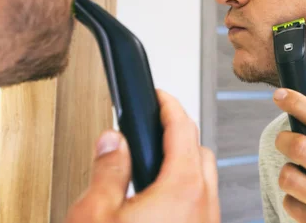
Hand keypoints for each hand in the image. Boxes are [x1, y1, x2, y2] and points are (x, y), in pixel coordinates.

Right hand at [65, 90, 219, 222]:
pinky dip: (187, 190)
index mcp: (183, 189)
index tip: (159, 96)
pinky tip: (160, 199)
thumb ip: (107, 172)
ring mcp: (208, 221)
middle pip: (200, 151)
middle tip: (155, 125)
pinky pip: (202, 202)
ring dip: (184, 164)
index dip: (169, 105)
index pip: (183, 128)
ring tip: (153, 162)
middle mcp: (204, 203)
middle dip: (179, 133)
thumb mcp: (97, 216)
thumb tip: (112, 142)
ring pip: (205, 178)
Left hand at [272, 88, 305, 222]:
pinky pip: (290, 204)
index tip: (282, 95)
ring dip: (288, 172)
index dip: (298, 103)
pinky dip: (293, 199)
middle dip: (283, 139)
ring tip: (298, 174)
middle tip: (284, 140)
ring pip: (288, 176)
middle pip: (298, 146)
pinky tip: (305, 199)